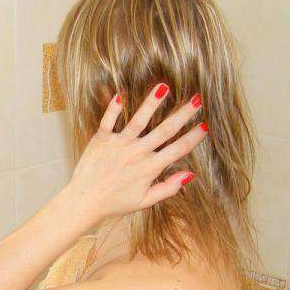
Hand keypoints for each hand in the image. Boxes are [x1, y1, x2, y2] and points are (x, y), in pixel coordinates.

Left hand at [64, 82, 205, 222]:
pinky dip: (114, 108)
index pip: (178, 150)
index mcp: (149, 169)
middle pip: (165, 130)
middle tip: (197, 100)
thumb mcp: (145, 201)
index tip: (205, 125)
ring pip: (138, 120)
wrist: (84, 201)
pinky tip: (121, 93)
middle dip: (183, 114)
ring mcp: (118, 145)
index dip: (194, 138)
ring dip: (151, 103)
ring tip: (163, 86)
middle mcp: (136, 153)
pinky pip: (108, 120)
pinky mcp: (101, 140)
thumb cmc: (115, 203)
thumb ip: (168, 188)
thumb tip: (189, 175)